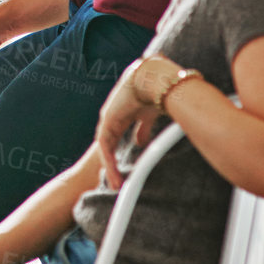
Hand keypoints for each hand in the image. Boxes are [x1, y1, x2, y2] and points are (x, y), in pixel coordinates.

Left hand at [96, 59, 165, 187]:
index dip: (119, 154)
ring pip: (106, 149)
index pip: (116, 139)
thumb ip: (143, 129)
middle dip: (112, 165)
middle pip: (109, 146)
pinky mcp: (108, 121)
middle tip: (117, 183)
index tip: (124, 171)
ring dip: (110, 168)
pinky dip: (110, 162)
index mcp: (121, 115)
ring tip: (117, 185)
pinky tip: (116, 175)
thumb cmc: (157, 92)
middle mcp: (111, 117)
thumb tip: (141, 144)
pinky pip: (106, 147)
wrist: (155, 78)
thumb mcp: (148, 116)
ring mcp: (108, 118)